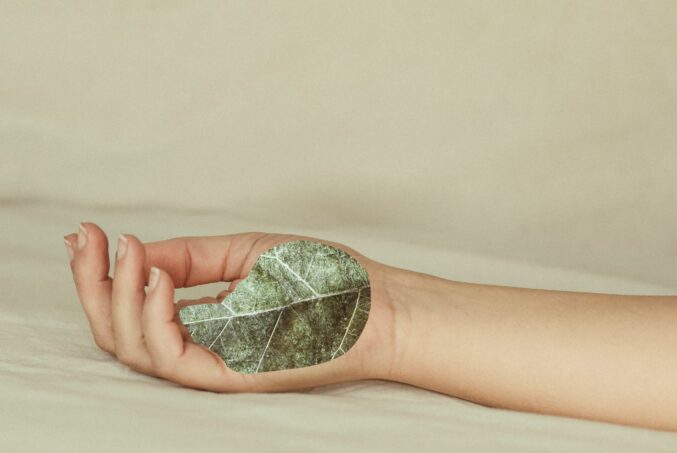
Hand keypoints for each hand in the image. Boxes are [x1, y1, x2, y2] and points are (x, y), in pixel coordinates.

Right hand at [64, 223, 396, 391]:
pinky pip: (172, 359)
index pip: (135, 307)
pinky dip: (153, 317)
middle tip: (85, 239)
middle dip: (91, 285)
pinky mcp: (233, 375)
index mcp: (203, 318)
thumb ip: (190, 258)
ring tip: (125, 252)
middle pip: (120, 333)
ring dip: (116, 297)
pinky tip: (156, 277)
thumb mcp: (245, 254)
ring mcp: (216, 362)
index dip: (101, 272)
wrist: (378, 304)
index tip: (88, 232)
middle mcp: (202, 344)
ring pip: (135, 349)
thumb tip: (133, 251)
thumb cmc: (323, 277)